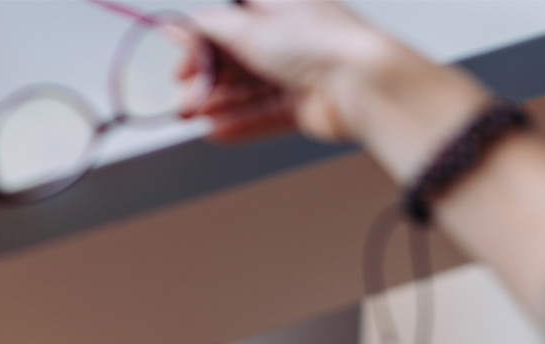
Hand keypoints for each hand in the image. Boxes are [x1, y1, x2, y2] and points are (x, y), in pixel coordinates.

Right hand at [183, 0, 389, 142]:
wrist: (364, 84)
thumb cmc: (324, 43)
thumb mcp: (250, 27)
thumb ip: (209, 29)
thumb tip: (180, 26)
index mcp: (281, 6)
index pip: (231, 22)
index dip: (203, 41)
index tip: (181, 58)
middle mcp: (291, 38)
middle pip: (238, 59)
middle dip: (207, 78)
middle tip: (184, 93)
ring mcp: (299, 73)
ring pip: (249, 90)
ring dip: (219, 103)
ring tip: (194, 115)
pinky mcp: (305, 107)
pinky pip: (264, 115)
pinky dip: (239, 123)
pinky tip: (216, 130)